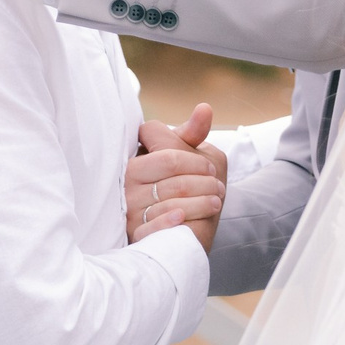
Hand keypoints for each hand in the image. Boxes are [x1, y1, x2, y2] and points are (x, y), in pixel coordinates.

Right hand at [128, 103, 228, 250]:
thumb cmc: (183, 192)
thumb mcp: (188, 159)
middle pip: (170, 161)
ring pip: (170, 192)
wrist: (180, 237)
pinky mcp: (136, 233)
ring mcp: (130, 207)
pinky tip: (187, 217)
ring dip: (202, 197)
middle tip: (217, 184)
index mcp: (136, 160)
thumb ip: (192, 135)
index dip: (190, 153)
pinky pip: (154, 223)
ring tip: (216, 200)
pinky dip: (173, 218)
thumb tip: (205, 108)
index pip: (156, 135)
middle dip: (200, 173)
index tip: (208, 167)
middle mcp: (128, 182)